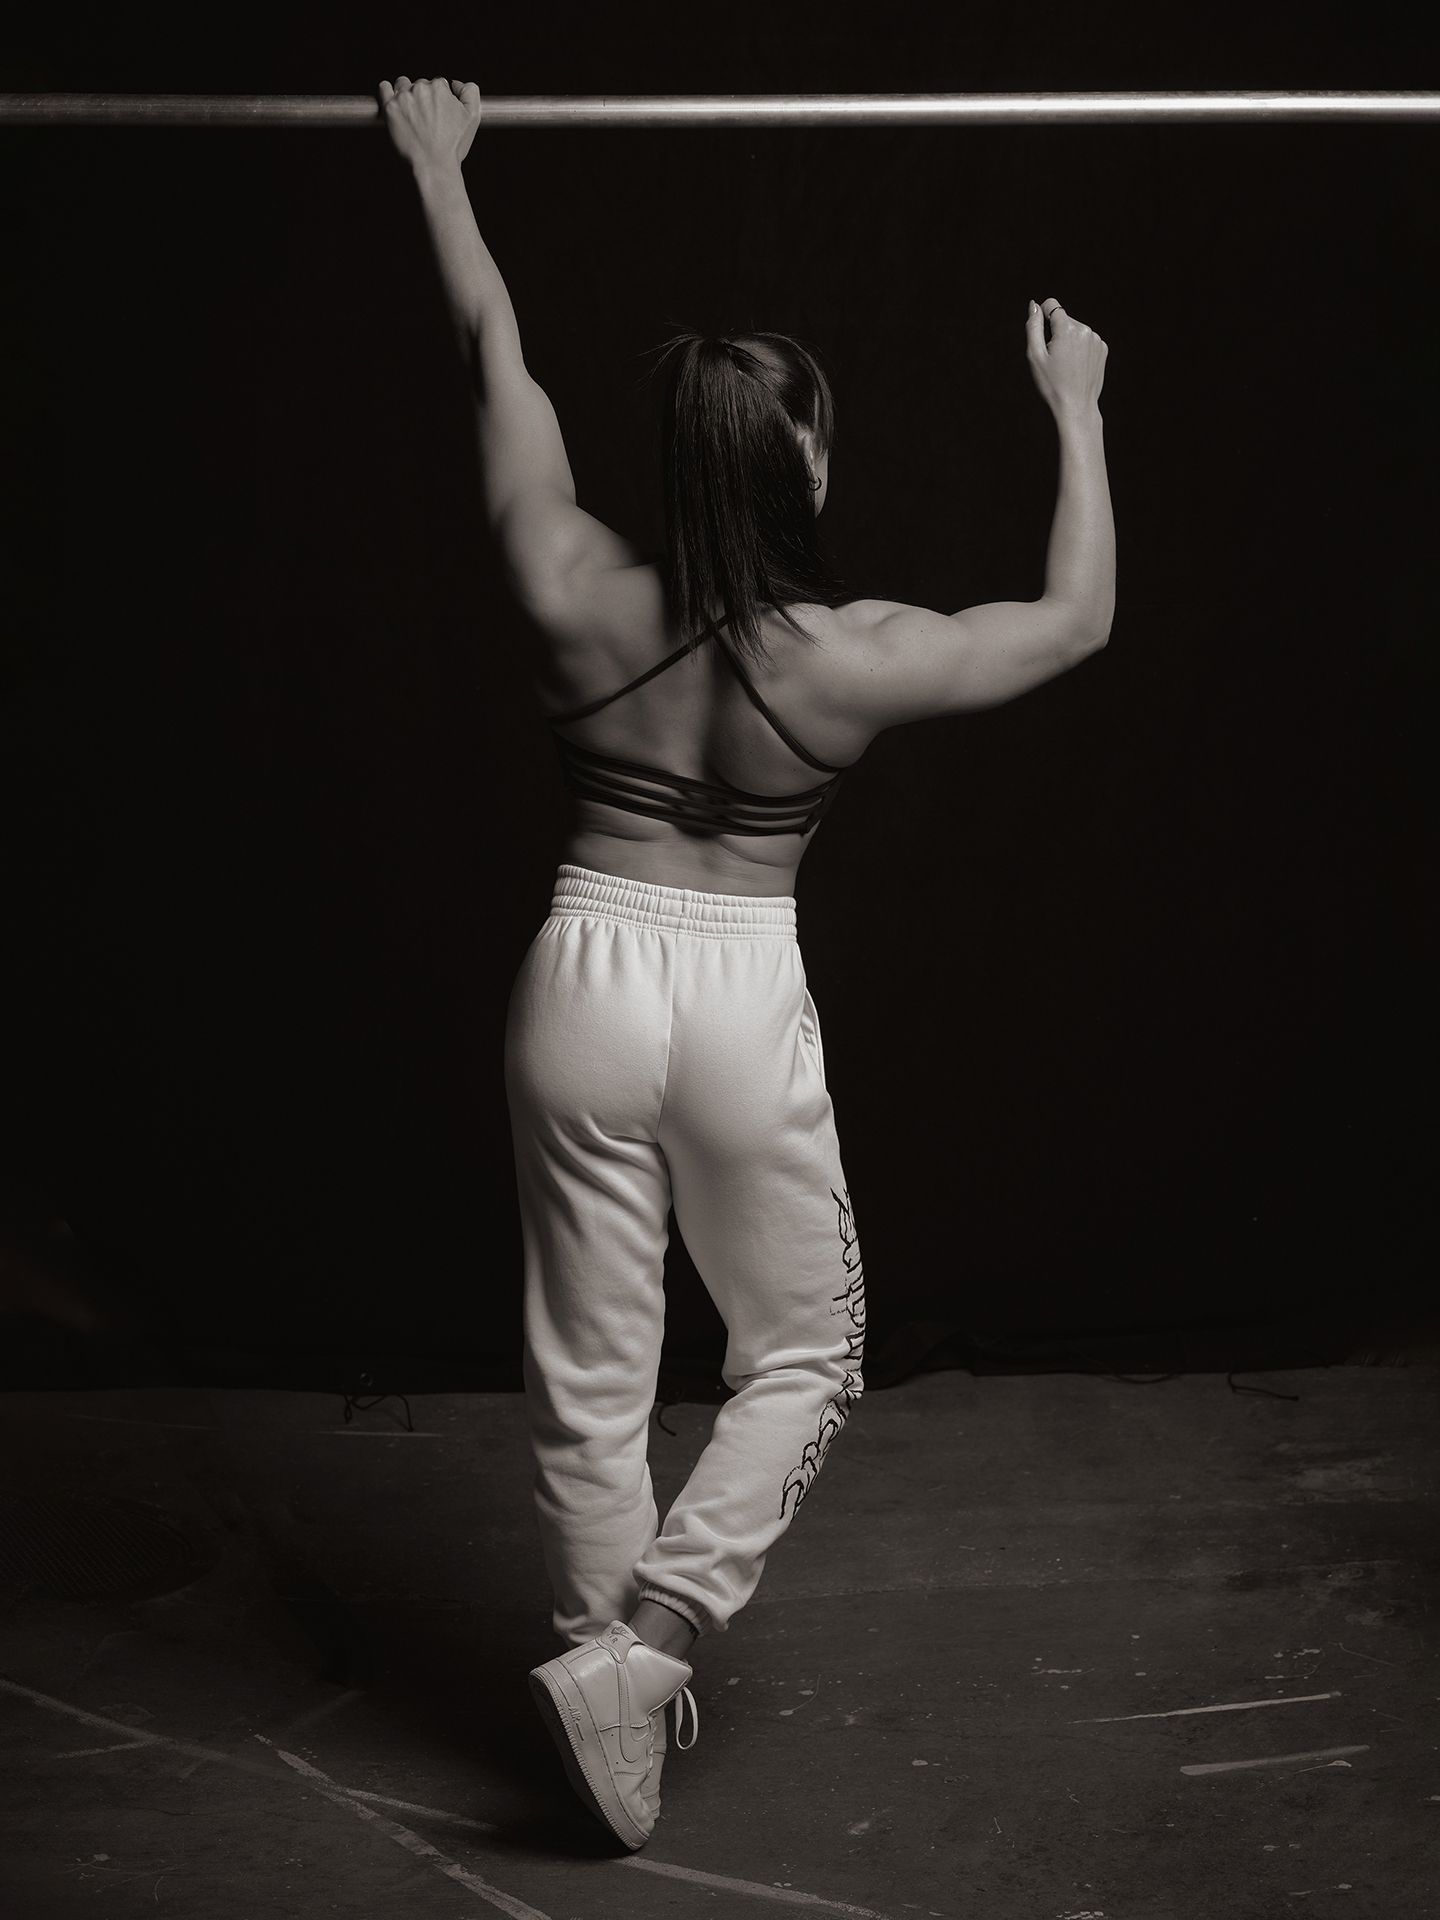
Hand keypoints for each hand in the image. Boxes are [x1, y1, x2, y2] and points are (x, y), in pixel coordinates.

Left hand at [378, 76, 480, 171]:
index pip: (438, 85)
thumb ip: (470, 92)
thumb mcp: (473, 118)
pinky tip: (393, 101)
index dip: (439, 100)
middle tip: (426, 120)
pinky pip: (384, 88)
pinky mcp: (390, 108)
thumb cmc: (453, 146)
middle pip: (420, 85)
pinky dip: (388, 91)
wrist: (433, 167)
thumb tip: (454, 83)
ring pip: (403, 84)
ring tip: (411, 114)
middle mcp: (420, 88)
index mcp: (439, 87)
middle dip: (423, 98)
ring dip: (406, 94)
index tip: (437, 114)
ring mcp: (403, 98)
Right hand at [1026, 297, 1107, 416]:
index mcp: (1067, 328)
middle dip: (1056, 333)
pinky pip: (1086, 340)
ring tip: (1066, 365)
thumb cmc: (1052, 384)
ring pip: (1075, 330)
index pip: (1052, 305)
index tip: (1042, 337)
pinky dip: (1079, 349)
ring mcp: (1096, 339)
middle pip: (1064, 319)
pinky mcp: (1103, 349)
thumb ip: (1033, 326)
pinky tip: (1076, 367)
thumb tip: (1034, 305)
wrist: (1076, 407)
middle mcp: (1085, 329)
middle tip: (1054, 359)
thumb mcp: (1035, 356)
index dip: (1042, 318)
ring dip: (1068, 341)